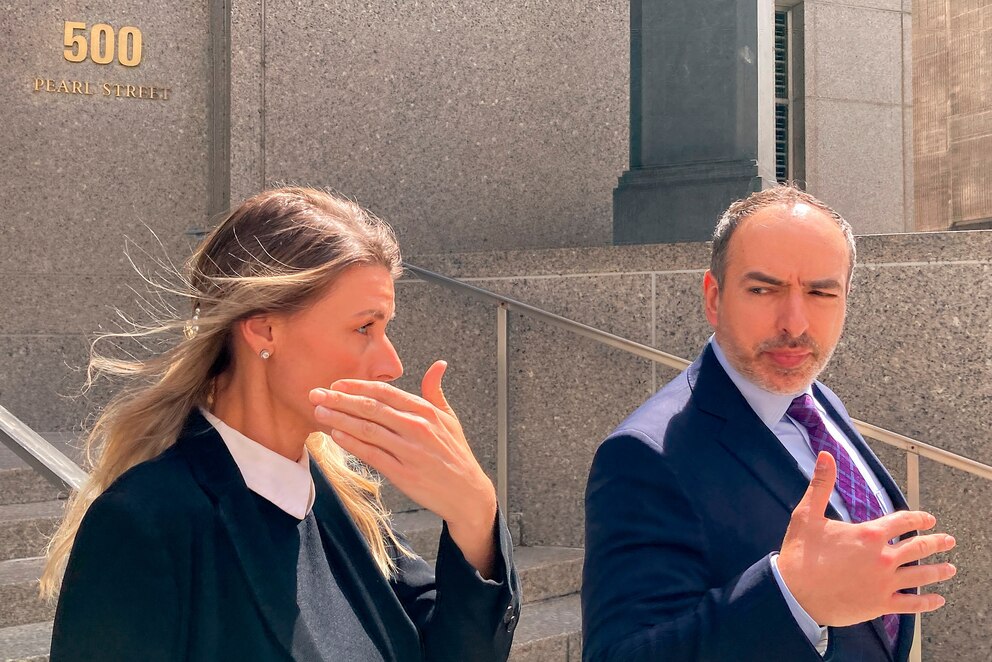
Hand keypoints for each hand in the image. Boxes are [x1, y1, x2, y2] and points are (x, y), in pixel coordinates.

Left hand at [309, 360, 497, 576]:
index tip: (336, 384)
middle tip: (316, 394)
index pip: (385, 393)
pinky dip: (352, 444)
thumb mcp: (450, 419)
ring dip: (339, 420)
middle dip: (340, 400)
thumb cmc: (456, 454)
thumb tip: (438, 365)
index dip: (357, 387)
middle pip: (371, 408)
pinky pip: (372, 455)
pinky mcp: (403, 474)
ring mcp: (409, 451)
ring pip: (367, 430)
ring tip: (319, 413)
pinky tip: (336, 436)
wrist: (467, 493)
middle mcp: (417, 427)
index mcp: (426, 411)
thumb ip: (436, 391)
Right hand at [777, 452, 956, 626]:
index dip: (919, 518)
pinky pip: (912, 604)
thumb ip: (821, 484)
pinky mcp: (880, 604)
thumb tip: (826, 456)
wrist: (793, 593)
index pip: (903, 522)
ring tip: (950, 568)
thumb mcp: (807, 514)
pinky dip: (927, 602)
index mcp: (869, 534)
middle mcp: (882, 558)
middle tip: (948, 541)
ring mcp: (884, 583)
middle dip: (936, 542)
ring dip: (938, 571)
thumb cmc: (799, 553)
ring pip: (921, 576)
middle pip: (918, 548)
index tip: (929, 519)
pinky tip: (937, 599)